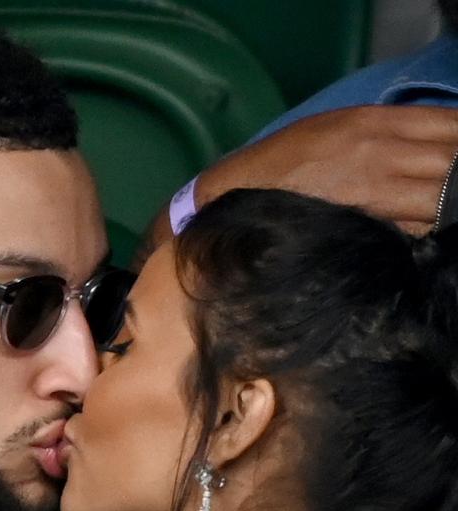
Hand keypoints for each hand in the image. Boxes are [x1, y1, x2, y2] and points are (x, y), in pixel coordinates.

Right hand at [146, 104, 457, 256]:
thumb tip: (428, 156)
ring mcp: (375, 195)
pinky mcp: (363, 230)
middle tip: (447, 198)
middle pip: (454, 166)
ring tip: (432, 218)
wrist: (225, 205)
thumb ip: (383, 138)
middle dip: (456, 184)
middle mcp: (382, 155)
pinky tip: (416, 237)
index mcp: (375, 125)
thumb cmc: (276, 173)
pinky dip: (424, 235)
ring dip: (445, 211)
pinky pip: (416, 235)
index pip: (453, 129)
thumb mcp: (332, 133)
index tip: (454, 168)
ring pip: (444, 202)